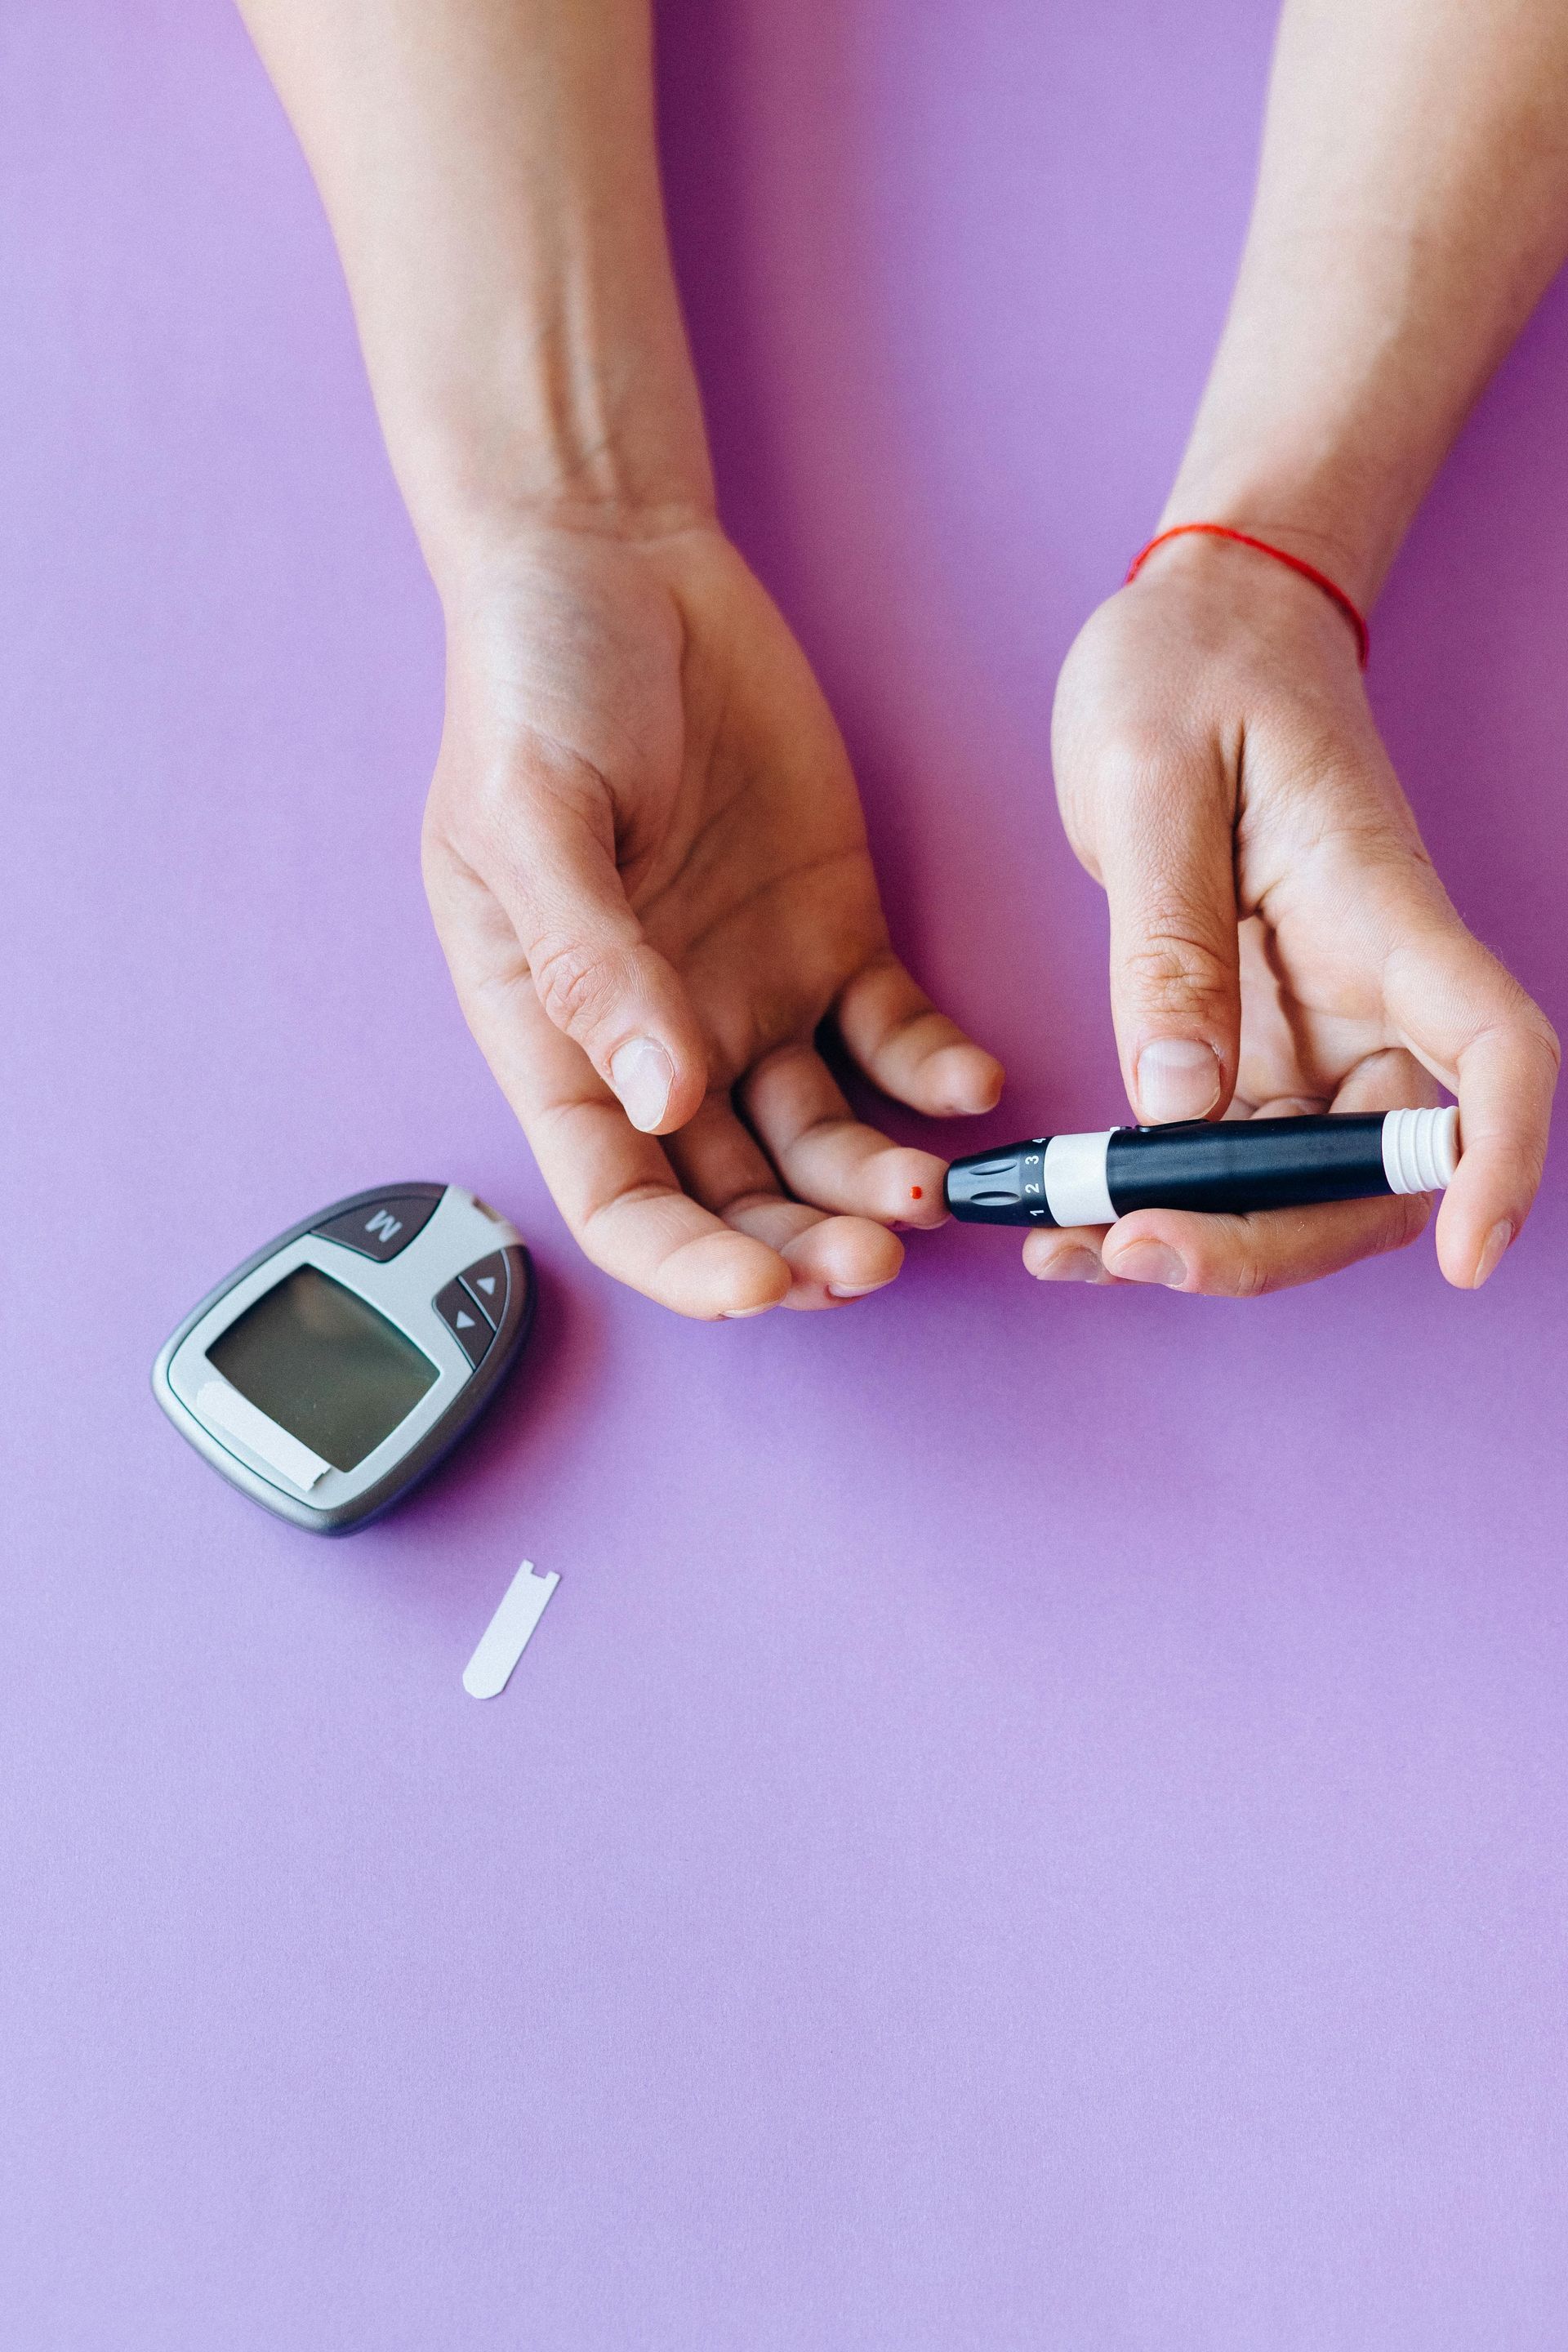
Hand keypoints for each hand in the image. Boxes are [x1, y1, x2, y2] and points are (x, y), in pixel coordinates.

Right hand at [422, 513, 1002, 1317]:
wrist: (618, 564)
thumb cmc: (533, 685)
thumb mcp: (529, 814)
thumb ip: (590, 963)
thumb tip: (655, 1097)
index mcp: (557, 1030)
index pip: (617, 1193)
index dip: (683, 1262)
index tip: (759, 1289)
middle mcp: (658, 1036)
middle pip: (731, 1190)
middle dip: (799, 1245)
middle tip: (872, 1259)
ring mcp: (750, 992)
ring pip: (822, 1137)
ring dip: (877, 1181)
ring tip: (935, 1193)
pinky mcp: (832, 935)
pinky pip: (891, 1037)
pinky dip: (933, 1074)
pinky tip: (972, 1089)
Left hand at [1032, 535, 1556, 1296]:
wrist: (1204, 621)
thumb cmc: (1190, 666)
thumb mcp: (1150, 778)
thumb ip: (1166, 940)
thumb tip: (1176, 1104)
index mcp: (1383, 913)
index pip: (1495, 1053)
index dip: (1499, 1161)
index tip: (1467, 1260)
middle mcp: (1369, 989)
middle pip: (1378, 1168)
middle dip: (1269, 1243)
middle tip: (1126, 1252)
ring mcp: (1312, 1026)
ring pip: (1293, 1184)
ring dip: (1198, 1239)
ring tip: (1063, 1251)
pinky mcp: (1249, 1040)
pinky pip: (1222, 1153)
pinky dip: (1155, 1197)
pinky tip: (1069, 1214)